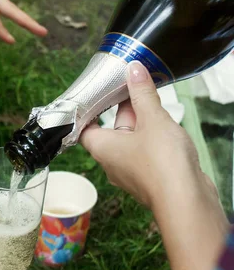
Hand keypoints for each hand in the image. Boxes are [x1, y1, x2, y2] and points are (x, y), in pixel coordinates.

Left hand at [79, 61, 210, 207]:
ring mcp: (129, 173)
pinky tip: (166, 130)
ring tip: (154, 105)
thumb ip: (142, 94)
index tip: (99, 97)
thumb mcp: (152, 119)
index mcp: (101, 148)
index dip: (90, 111)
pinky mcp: (148, 179)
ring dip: (140, 126)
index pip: (84, 128)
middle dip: (124, 112)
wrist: (185, 200)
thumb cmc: (162, 162)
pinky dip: (151, 141)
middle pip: (110, 132)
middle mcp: (111, 163)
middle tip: (134, 91)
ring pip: (129, 143)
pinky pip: (144, 154)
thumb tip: (133, 70)